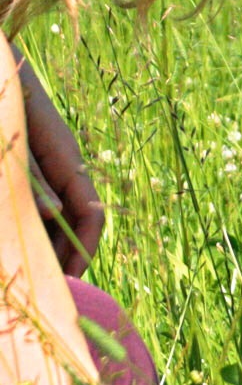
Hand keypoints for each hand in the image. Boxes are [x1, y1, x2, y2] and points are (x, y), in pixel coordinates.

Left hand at [14, 44, 101, 276]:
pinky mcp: (21, 164)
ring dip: (39, 240)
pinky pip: (30, 199)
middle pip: (69, 219)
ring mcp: (38, 165)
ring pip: (48, 212)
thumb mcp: (12, 144)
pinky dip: (24, 221)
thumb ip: (31, 178)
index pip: (90, 214)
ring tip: (23, 264)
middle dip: (60, 253)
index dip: (83, 250)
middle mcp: (58, 165)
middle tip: (43, 284)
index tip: (69, 281)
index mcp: (66, 159)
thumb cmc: (2, 100)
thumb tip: (53, 214)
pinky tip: (12, 236)